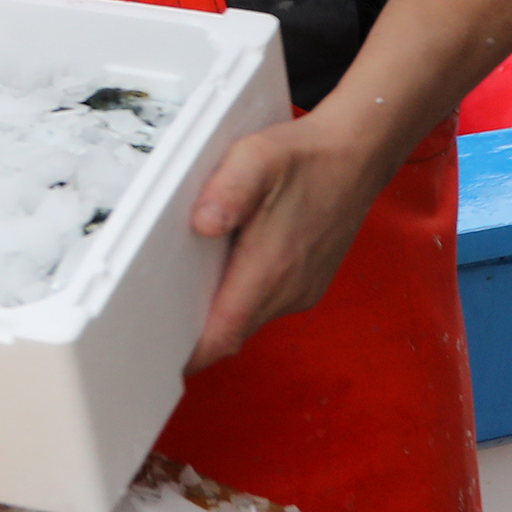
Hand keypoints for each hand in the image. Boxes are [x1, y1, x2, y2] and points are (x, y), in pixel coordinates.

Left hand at [181, 108, 395, 370]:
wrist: (357, 155)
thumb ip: (228, 190)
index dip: (191, 354)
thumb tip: (204, 223)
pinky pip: (268, 303)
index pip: (224, 334)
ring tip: (183, 291)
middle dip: (195, 334)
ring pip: (250, 318)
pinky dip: (243, 297)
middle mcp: (289, 289)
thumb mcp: (257, 157)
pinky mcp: (309, 283)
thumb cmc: (305, 157)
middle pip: (232, 331)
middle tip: (154, 319)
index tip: (159, 356)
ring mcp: (302, 290)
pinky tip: (225, 269)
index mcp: (270, 269)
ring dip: (220, 313)